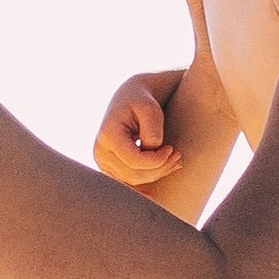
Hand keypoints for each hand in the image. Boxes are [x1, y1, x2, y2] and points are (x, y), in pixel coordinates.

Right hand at [93, 72, 181, 187]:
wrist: (130, 97)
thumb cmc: (142, 100)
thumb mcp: (150, 108)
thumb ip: (152, 129)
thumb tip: (153, 151)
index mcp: (107, 136)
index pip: (135, 161)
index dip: (157, 160)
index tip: (172, 149)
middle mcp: (100, 151)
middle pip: (133, 175)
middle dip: (159, 169)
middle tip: (178, 157)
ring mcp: (102, 162)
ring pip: (133, 181)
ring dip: (157, 174)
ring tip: (175, 161)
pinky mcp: (109, 167)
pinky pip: (130, 181)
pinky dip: (149, 177)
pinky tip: (165, 168)